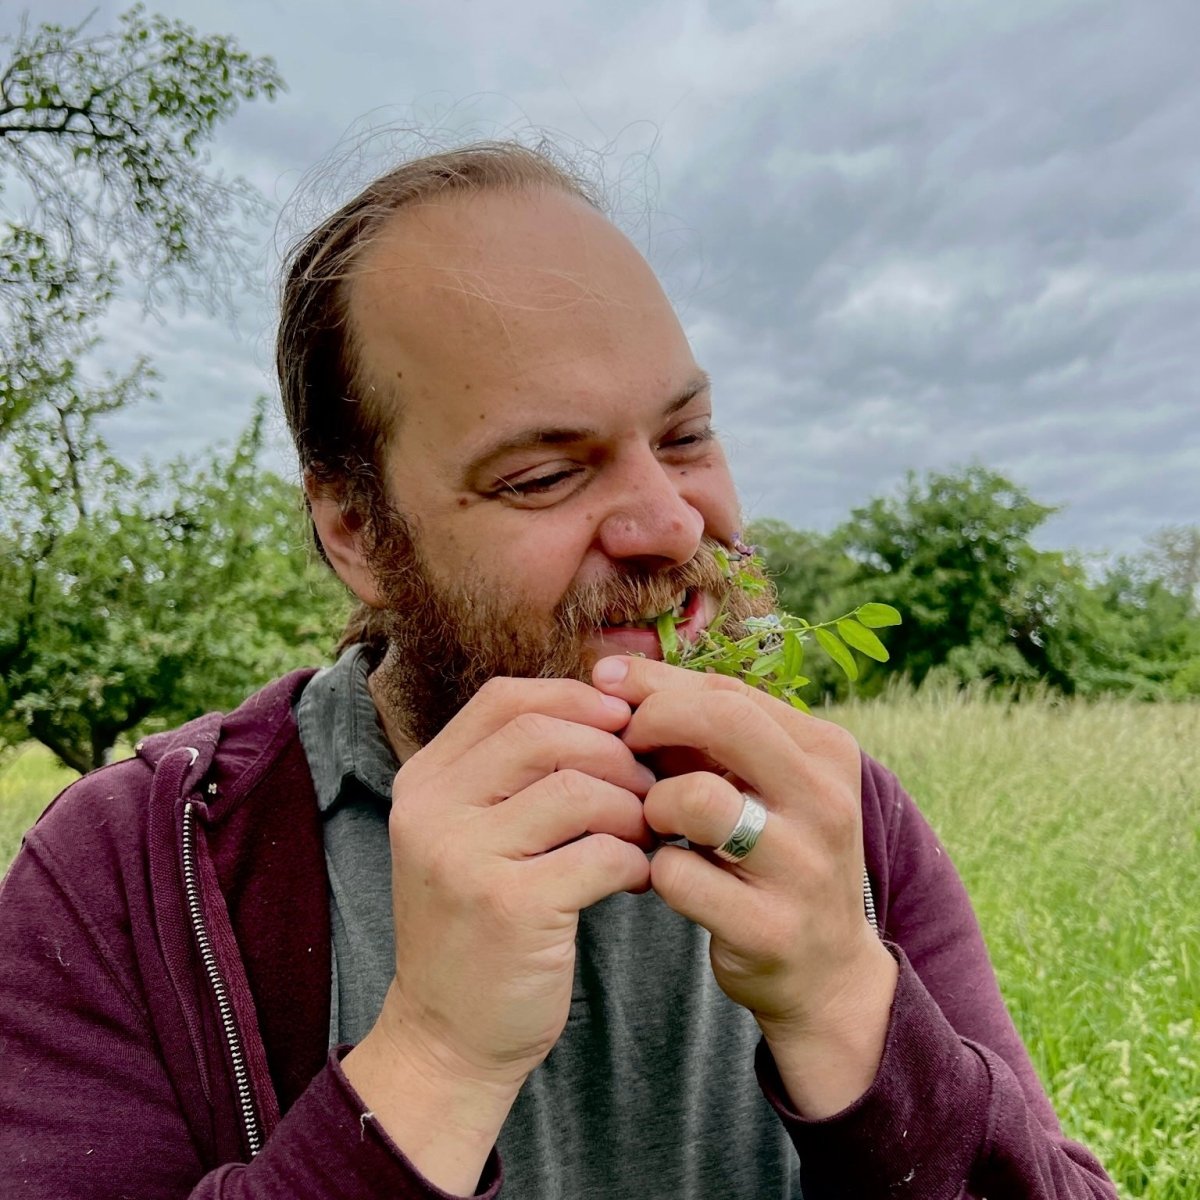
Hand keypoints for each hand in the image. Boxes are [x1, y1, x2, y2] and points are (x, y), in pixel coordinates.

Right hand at [343, 676, 653, 1189]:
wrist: (446, 1038)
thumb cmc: (476, 927)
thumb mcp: (469, 836)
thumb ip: (514, 775)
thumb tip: (610, 711)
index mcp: (424, 782)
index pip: (503, 699)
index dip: (574, 697)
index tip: (623, 721)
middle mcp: (432, 810)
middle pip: (544, 733)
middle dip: (613, 752)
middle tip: (647, 787)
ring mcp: (465, 857)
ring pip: (578, 788)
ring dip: (631, 807)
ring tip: (645, 835)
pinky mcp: (510, 906)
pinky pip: (600, 853)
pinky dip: (634, 860)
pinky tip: (637, 880)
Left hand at [592, 654, 897, 1116]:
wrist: (826, 970)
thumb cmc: (771, 854)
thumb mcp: (757, 783)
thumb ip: (698, 730)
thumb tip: (612, 675)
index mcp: (825, 751)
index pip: (729, 690)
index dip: (656, 684)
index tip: (608, 688)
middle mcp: (826, 801)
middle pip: (723, 720)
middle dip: (653, 722)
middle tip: (624, 749)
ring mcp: (804, 867)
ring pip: (698, 798)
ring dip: (654, 805)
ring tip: (655, 823)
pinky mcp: (772, 928)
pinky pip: (679, 875)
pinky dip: (656, 870)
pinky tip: (665, 876)